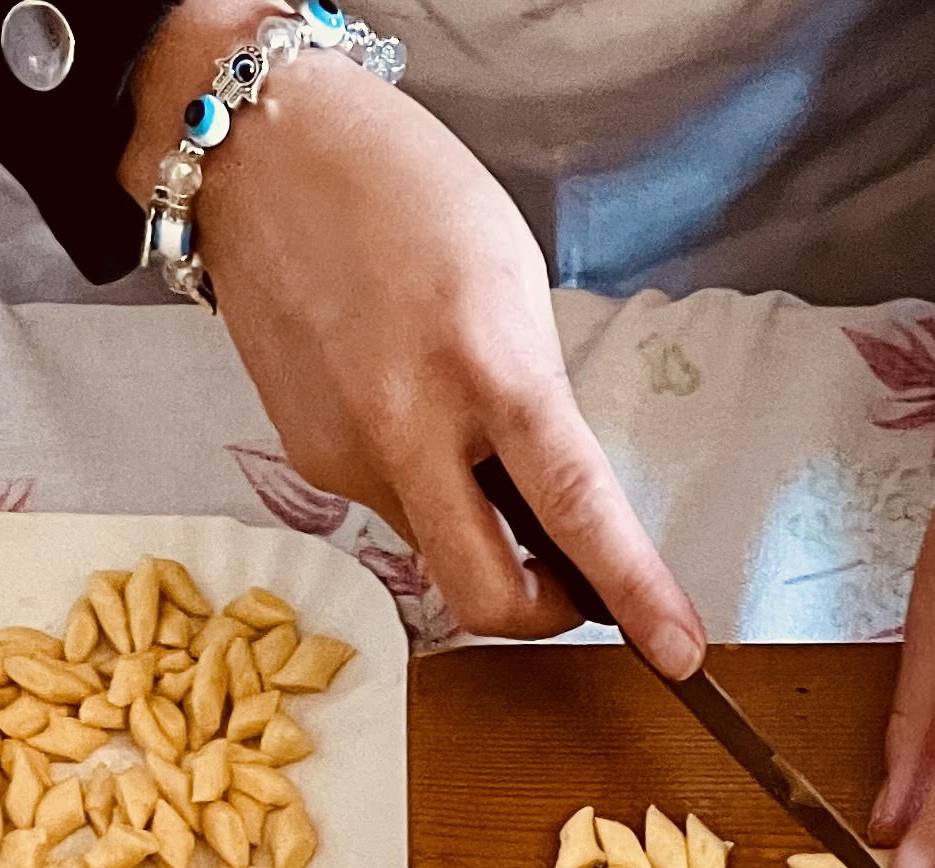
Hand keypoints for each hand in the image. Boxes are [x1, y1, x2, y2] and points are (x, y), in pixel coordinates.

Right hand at [126, 8, 699, 668]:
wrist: (256, 148)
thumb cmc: (399, 188)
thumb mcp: (506, 275)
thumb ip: (531, 393)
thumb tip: (552, 501)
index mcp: (484, 360)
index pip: (575, 505)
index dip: (633, 591)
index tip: (678, 652)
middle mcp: (407, 424)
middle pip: (487, 594)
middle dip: (544, 614)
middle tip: (574, 588)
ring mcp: (346, 453)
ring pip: (438, 549)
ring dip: (477, 528)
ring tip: (467, 430)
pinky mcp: (307, 461)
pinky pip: (391, 505)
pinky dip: (423, 482)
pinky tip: (404, 397)